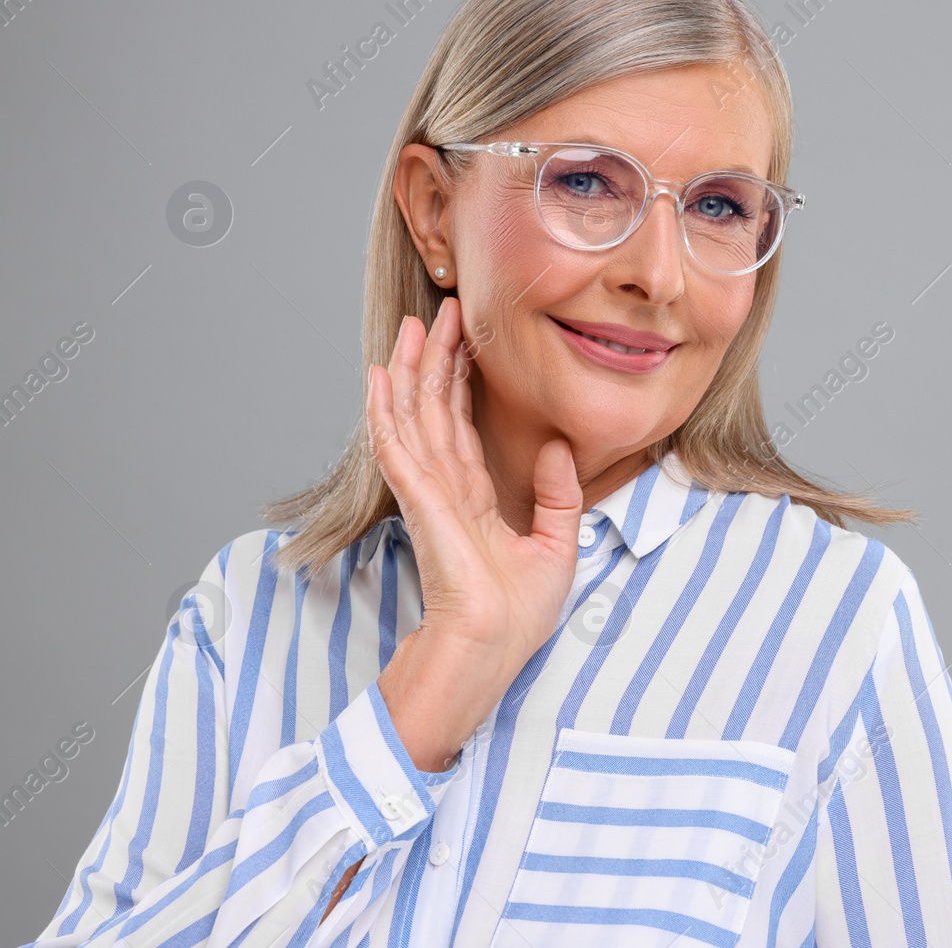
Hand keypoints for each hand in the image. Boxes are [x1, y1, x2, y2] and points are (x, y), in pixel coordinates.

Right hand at [364, 296, 582, 769]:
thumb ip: (557, 494)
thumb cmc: (517, 615)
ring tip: (410, 327)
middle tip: (439, 311)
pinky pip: (400, 448)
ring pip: (415, 418)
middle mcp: (447, 492)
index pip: (463, 428)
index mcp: (474, 500)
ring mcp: (429, 496)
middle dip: (436, 360)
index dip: (462, 382)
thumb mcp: (557, 545)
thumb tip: (559, 445)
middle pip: (435, 411)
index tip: (467, 339)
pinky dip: (388, 412)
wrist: (493, 650)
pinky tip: (382, 377)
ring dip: (411, 371)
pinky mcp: (422, 505)